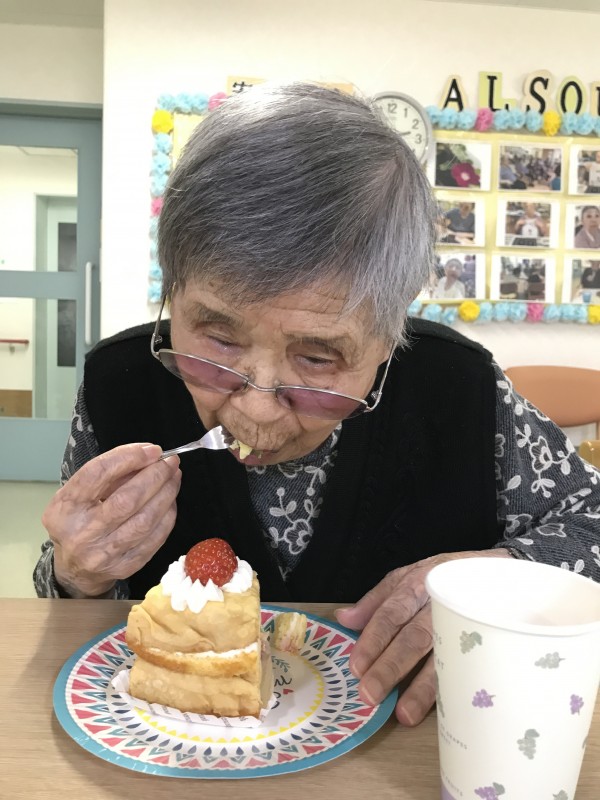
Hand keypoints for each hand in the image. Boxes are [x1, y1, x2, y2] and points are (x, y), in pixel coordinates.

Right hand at [42, 444, 180, 597]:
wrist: (74, 568)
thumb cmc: (78, 521)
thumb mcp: (79, 494)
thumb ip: (109, 474)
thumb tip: (148, 456)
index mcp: (65, 507)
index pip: (98, 474)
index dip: (129, 457)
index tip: (152, 450)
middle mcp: (82, 532)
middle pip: (127, 499)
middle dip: (155, 476)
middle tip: (170, 462)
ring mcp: (103, 554)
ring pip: (145, 520)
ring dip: (166, 494)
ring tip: (174, 478)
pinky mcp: (124, 566)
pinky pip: (155, 539)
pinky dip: (167, 516)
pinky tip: (170, 502)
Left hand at [335, 548, 510, 725]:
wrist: (500, 568)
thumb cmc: (445, 576)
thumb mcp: (409, 576)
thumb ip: (376, 600)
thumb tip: (344, 619)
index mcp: (416, 585)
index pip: (390, 613)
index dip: (373, 639)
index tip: (356, 666)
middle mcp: (439, 602)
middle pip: (413, 637)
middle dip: (390, 667)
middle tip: (371, 694)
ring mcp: (465, 621)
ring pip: (442, 654)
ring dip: (422, 687)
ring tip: (405, 712)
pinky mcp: (486, 637)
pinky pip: (469, 664)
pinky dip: (455, 686)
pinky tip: (445, 707)